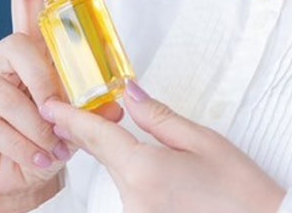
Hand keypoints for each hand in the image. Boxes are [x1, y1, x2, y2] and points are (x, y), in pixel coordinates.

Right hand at [0, 0, 123, 211]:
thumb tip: (113, 105)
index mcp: (30, 53)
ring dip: (35, 127)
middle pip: (17, 46)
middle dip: (44, 82)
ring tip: (53, 150)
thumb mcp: (79, 121)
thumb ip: (94, 107)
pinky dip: (19, 145)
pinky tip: (35, 158)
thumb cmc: (51, 141)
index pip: (27, 4)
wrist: (23, 181)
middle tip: (61, 113)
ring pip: (6, 94)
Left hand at [42, 81, 284, 212]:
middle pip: (102, 156)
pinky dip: (129, 172)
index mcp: (144, 171)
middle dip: (87, 131)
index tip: (49, 104)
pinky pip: (129, 191)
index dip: (70, 117)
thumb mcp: (202, 140)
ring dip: (114, 153)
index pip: (96, 137)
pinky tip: (139, 159)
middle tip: (67, 107)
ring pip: (116, 174)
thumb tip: (129, 93)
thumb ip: (158, 117)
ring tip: (116, 128)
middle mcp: (134, 198)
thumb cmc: (241, 190)